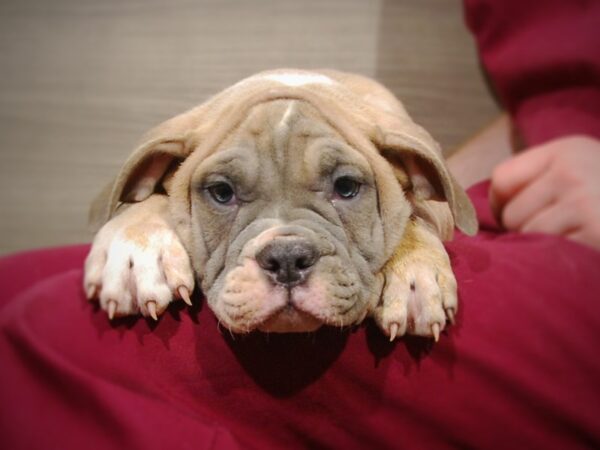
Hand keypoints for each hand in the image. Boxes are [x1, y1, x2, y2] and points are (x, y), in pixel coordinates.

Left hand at [490, 135, 599, 250]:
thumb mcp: (582, 168)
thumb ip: (540, 178)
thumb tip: (478, 210)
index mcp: (565, 151)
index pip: (501, 179)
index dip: (499, 205)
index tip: (511, 218)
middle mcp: (571, 172)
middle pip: (511, 215)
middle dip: (524, 230)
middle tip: (553, 232)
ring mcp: (584, 203)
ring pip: (528, 237)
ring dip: (543, 247)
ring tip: (570, 238)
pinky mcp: (596, 233)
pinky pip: (553, 254)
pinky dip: (563, 257)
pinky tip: (583, 248)